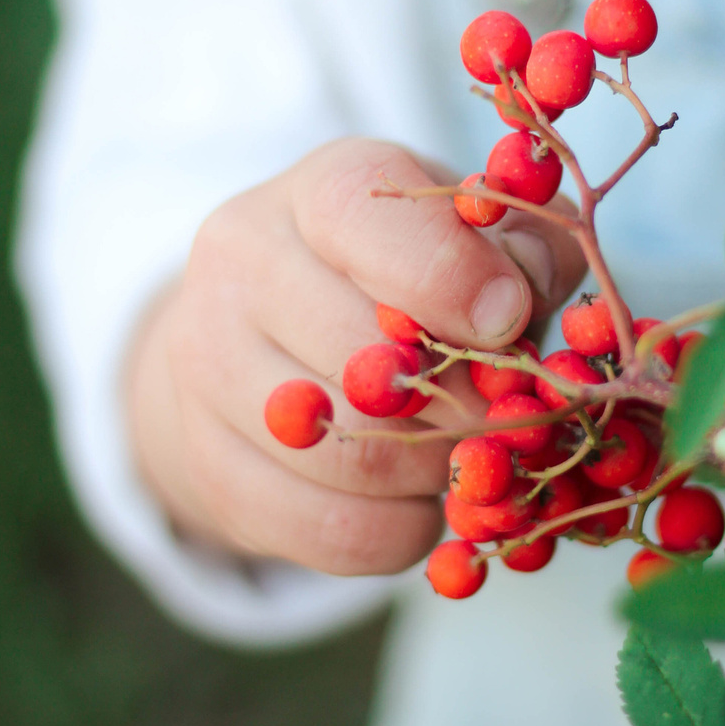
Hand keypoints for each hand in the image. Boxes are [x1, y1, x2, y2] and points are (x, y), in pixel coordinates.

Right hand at [126, 137, 584, 574]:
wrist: (262, 336)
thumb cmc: (404, 278)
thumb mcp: (472, 236)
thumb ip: (520, 251)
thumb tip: (514, 306)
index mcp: (315, 192)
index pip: (369, 223)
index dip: (455, 281)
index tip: (510, 322)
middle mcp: (240, 264)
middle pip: (364, 359)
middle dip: (462, 405)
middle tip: (501, 415)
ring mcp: (204, 364)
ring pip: (347, 457)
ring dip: (433, 476)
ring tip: (459, 458)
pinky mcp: (206, 460)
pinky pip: (324, 528)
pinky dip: (397, 533)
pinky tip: (414, 505)